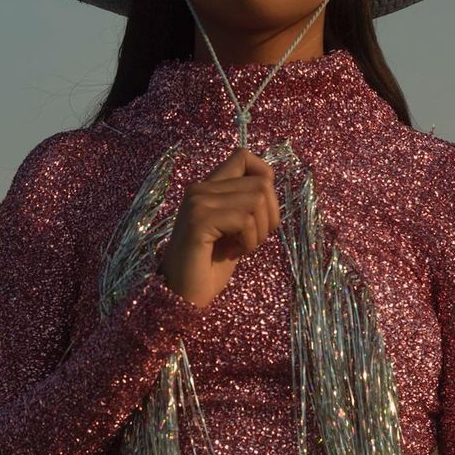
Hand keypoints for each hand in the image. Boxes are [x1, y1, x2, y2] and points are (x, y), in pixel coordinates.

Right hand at [158, 147, 280, 307]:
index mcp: (207, 187)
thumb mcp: (234, 229)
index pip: (244, 155)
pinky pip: (245, 219)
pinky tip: (235, 252)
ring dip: (261, 230)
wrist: (183, 298)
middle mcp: (200, 188)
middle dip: (271, 215)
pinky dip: (250, 240)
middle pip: (261, 182)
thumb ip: (246, 204)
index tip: (261, 209)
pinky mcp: (198, 221)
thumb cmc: (210, 267)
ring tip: (242, 246)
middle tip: (253, 239)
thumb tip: (269, 183)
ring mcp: (197, 203)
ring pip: (257, 198)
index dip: (264, 176)